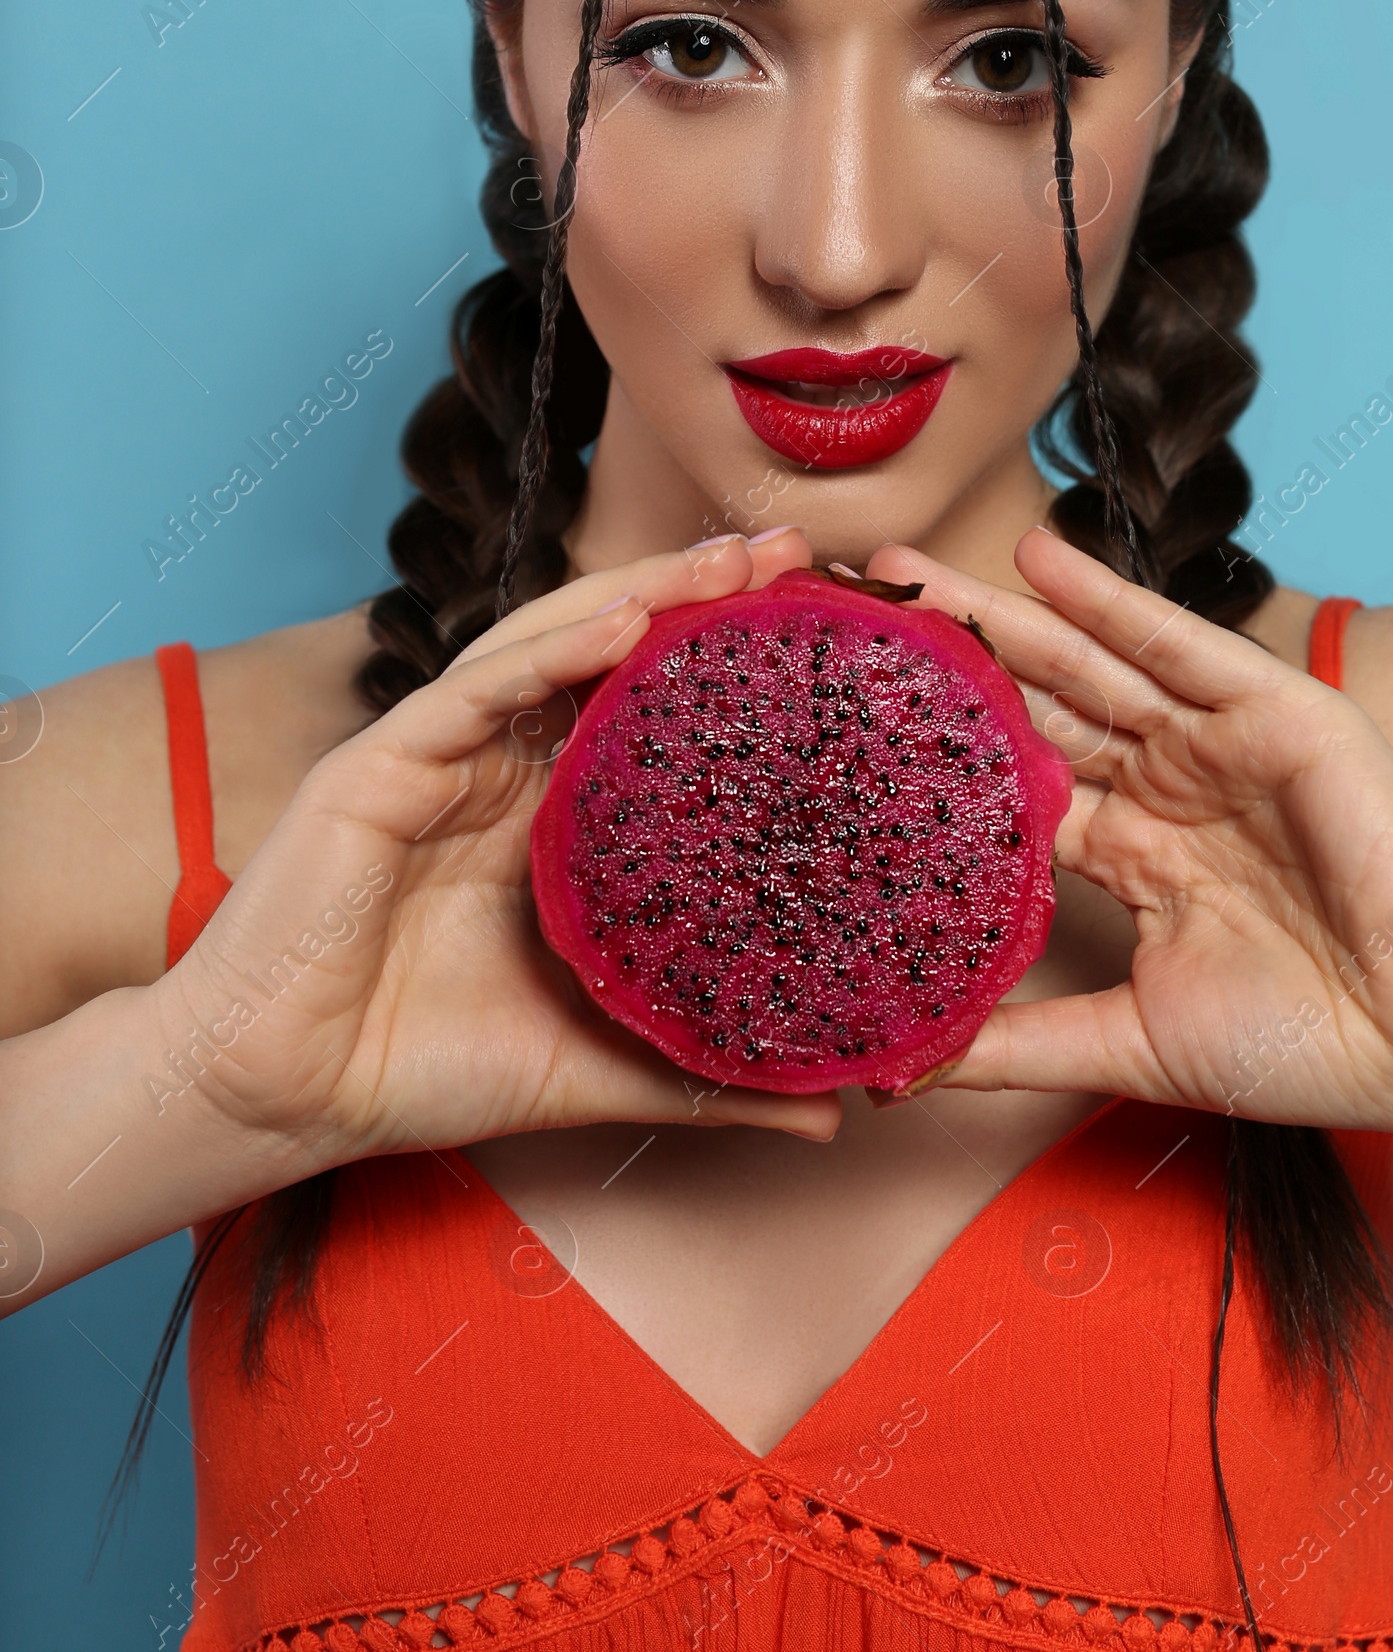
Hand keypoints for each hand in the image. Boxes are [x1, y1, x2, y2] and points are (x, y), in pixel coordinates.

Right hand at [158, 529, 840, 1174]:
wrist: (288, 1101)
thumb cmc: (422, 1071)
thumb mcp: (598, 1067)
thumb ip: (706, 1075)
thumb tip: (835, 1108)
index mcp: (549, 818)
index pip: (648, 711)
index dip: (728, 664)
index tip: (825, 628)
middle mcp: (501, 769)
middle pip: (609, 653)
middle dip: (698, 594)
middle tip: (794, 553)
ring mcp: (441, 756)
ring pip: (547, 646)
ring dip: (638, 593)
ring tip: (727, 562)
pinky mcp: (380, 763)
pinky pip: (474, 690)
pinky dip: (548, 651)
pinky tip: (621, 622)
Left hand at [865, 529, 1392, 1160]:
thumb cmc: (1309, 1048)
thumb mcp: (1128, 1042)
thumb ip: (1017, 1044)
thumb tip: (899, 1069)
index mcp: (1135, 854)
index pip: (1013, 787)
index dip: (931, 758)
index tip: (836, 729)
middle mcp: (1167, 787)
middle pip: (1032, 711)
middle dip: (942, 666)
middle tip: (845, 619)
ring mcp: (1216, 745)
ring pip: (1086, 666)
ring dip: (998, 616)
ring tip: (903, 573)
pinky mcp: (1273, 712)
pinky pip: (1176, 645)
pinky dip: (1108, 599)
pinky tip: (1036, 560)